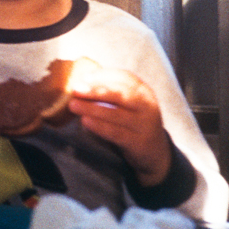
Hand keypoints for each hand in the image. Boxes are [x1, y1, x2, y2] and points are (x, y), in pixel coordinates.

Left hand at [68, 67, 171, 186]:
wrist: (154, 152)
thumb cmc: (133, 122)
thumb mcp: (128, 104)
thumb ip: (110, 92)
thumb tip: (82, 81)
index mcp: (143, 91)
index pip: (124, 77)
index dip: (102, 76)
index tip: (83, 76)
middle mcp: (147, 105)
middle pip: (121, 94)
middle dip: (96, 90)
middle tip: (75, 89)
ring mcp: (144, 124)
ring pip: (116, 114)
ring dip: (92, 108)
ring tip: (73, 105)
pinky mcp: (139, 142)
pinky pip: (116, 132)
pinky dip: (99, 126)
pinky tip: (85, 121)